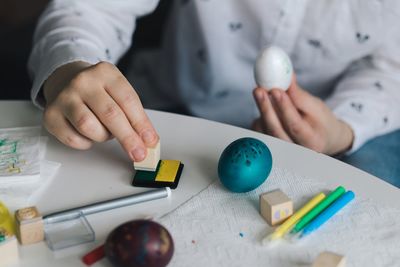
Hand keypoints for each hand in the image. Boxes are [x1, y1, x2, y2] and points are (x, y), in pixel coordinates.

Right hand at [43, 61, 158, 161]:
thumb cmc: (98, 90)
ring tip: (106, 132)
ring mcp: (64, 97)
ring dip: (103, 137)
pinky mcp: (51, 114)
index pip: (128, 101)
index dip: (141, 124)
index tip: (150, 141)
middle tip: (139, 154)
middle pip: (110, 114)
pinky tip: (89, 135)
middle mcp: (83, 82)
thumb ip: (134, 115)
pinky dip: (86, 143)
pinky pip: (73, 138)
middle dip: (128, 138)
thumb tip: (148, 141)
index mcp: (105, 73)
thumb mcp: (119, 93)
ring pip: (89, 126)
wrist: (66, 79)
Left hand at [252, 78, 353, 154]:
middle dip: (266, 109)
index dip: (284, 108)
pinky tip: (264, 107)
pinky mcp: (269, 148)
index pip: (295, 126)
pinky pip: (259, 132)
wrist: (322, 138)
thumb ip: (299, 95)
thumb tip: (285, 77)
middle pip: (276, 131)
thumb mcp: (317, 107)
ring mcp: (281, 153)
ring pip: (265, 132)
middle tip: (259, 90)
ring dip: (261, 111)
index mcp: (313, 142)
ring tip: (260, 93)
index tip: (276, 91)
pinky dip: (259, 117)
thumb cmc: (320, 122)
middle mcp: (296, 152)